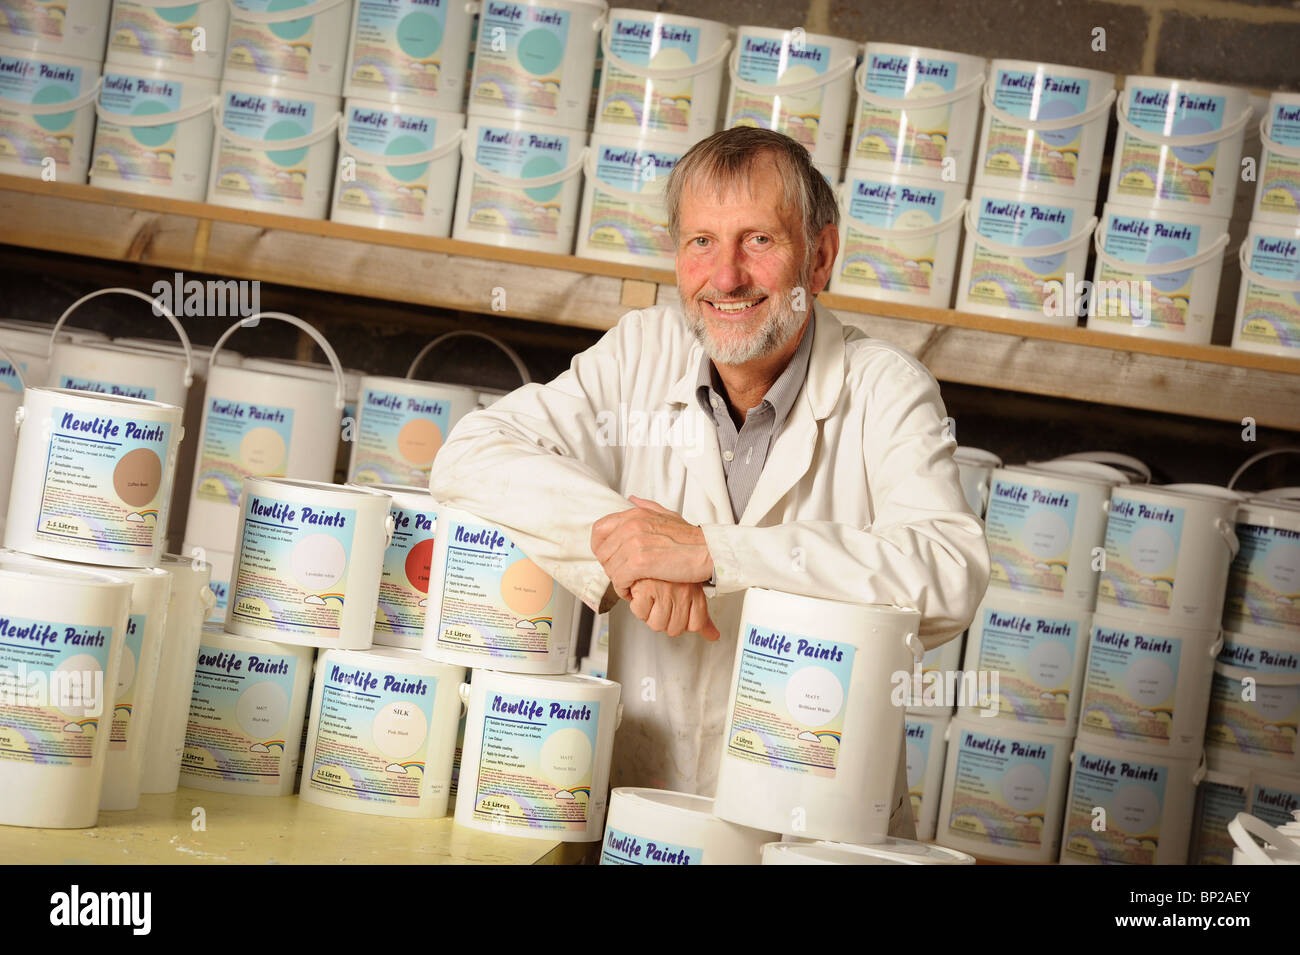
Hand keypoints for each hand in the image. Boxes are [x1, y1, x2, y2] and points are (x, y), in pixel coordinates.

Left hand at [591, 496, 714, 598]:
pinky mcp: (640, 563)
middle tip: (623, 575)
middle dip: (610, 567)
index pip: (599, 529)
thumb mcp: (667, 515)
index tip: (609, 558)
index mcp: (635, 515)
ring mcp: (635, 544)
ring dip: (618, 580)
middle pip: (602, 552)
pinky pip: (619, 580)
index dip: (600, 547)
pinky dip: (623, 589)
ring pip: (610, 568)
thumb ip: (647, 507)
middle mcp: (631, 526)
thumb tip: (632, 499)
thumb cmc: (691, 539)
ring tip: (630, 585)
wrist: (708, 551)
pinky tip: (633, 591)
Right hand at [628, 579, 720, 640]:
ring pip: (657, 624)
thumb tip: (713, 636)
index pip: (696, 625)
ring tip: (652, 598)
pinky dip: (638, 606)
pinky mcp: (646, 589)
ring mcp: (665, 591)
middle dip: (665, 619)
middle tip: (662, 603)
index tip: (678, 612)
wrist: (649, 548)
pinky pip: (640, 613)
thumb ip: (702, 617)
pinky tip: (642, 594)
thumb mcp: (691, 592)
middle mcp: (682, 592)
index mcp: (695, 593)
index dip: (684, 622)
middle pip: (675, 629)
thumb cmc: (669, 571)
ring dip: (650, 614)